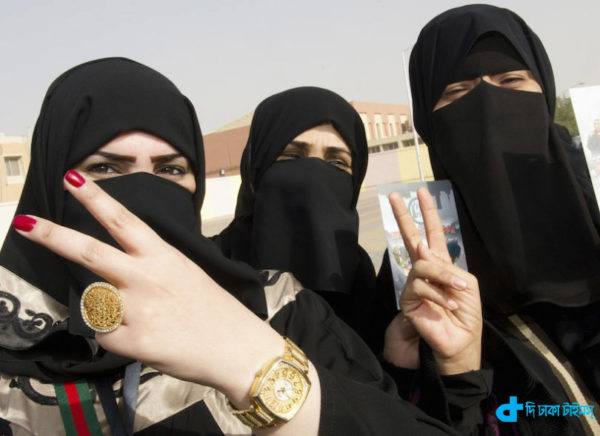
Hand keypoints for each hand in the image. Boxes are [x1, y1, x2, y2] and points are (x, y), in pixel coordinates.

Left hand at [13, 172, 284, 407]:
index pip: (124, 221)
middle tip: (25, 223)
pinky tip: (141, 339)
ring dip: (106, 309)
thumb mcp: (185, 274)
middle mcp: (148, 277)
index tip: (71, 178)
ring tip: (139, 318)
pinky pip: (105, 336)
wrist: (238, 347)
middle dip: (54, 236)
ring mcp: (140, 309)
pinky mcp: (136, 341)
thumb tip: (111, 275)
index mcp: (163, 257)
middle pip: (91, 252)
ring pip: (95, 302)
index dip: (95, 198)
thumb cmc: (213, 309)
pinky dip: (115, 338)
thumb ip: (148, 268)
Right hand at [383, 188, 481, 373]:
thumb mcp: (467, 292)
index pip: (434, 236)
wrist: (455, 351)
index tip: (421, 191)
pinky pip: (420, 286)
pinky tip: (446, 305)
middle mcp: (426, 273)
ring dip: (443, 276)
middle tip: (395, 194)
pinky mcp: (407, 301)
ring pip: (422, 264)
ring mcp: (415, 286)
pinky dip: (437, 294)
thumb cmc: (464, 323)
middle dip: (406, 216)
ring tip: (457, 293)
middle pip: (413, 238)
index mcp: (444, 268)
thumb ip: (448, 269)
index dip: (428, 214)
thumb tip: (421, 248)